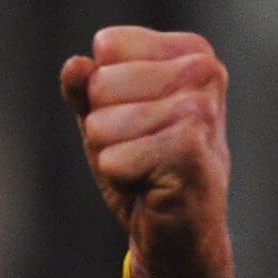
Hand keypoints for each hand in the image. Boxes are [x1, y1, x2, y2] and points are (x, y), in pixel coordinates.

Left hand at [60, 27, 234, 277]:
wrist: (182, 231)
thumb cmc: (145, 167)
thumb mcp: (108, 119)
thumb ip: (85, 88)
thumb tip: (74, 66)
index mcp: (191, 52)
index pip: (108, 46)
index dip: (102, 92)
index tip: (135, 119)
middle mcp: (203, 71)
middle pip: (101, 84)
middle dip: (105, 125)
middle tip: (140, 149)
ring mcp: (199, 110)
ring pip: (102, 124)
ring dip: (112, 155)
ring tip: (145, 167)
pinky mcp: (188, 151)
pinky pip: (112, 160)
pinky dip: (120, 179)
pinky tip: (151, 185)